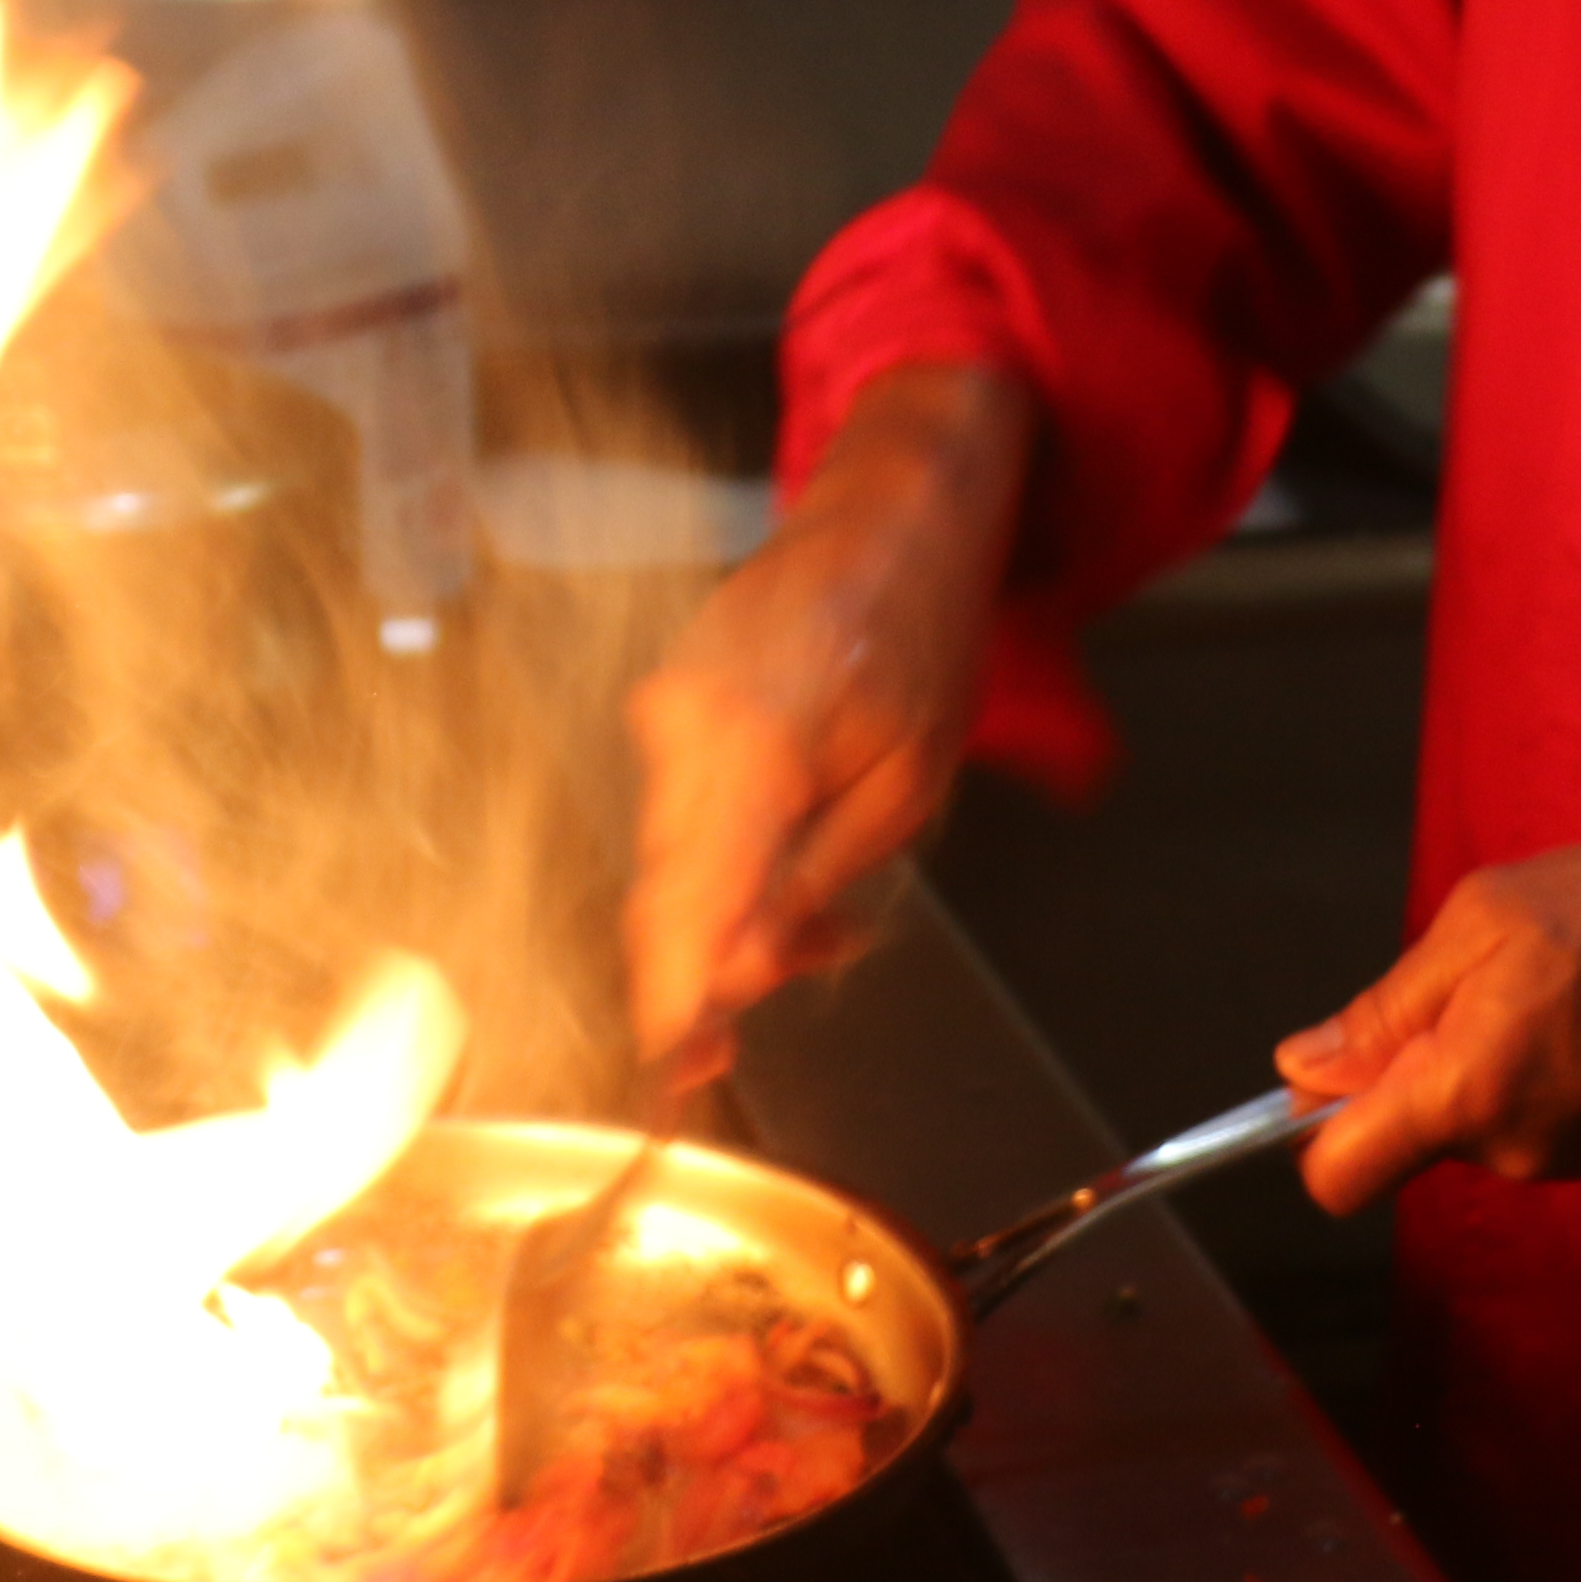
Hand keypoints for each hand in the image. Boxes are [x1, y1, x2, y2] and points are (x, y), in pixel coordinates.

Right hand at [623, 363, 1036, 1083]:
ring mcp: (664, 707)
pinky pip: (677, 807)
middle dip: (717, 966)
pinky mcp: (662, 701)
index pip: (689, 903)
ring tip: (825, 915)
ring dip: (732, 908)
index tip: (678, 1065)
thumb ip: (814, 878)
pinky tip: (792, 855)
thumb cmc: (918, 635)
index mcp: (752, 745)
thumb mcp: (907, 780)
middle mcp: (684, 725)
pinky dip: (726, 852)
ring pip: (673, 857)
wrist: (888, 516)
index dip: (676, 997)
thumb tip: (746, 968)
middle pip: (667, 892)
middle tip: (776, 998)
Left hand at [1277, 845, 1580, 1212]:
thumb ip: (1387, 1007)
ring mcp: (1562, 1158)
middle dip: (1408, 1063)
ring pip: (1462, 1117)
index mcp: (1465, 1095)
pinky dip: (1523, 1063)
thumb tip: (1300, 1069)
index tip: (1330, 1063)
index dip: (1311, 1125)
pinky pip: (1519, 1112)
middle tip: (1479, 972)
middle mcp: (1508, 1151)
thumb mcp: (1487, 919)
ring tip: (1546, 978)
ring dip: (1473, 1054)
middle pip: (1398, 1136)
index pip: (1336, 1176)